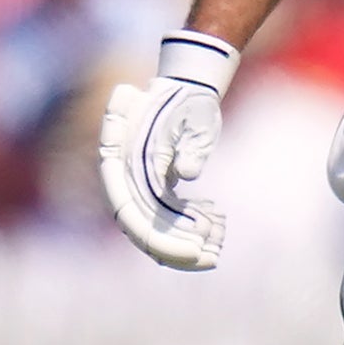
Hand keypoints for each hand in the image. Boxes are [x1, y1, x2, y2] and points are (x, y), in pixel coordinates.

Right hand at [97, 33, 232, 270]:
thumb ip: (186, 144)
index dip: (161, 238)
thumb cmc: (188, 100)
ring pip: (158, 226)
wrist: (186, 86)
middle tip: (213, 258)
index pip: (132, 214)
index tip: (196, 247)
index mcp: (122, 163)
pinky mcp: (157, 186)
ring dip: (187, 239)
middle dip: (177, 248)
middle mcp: (124, 179)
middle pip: (144, 228)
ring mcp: (140, 184)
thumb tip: (185, 175)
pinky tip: (219, 219)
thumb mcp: (192, 118)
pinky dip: (193, 222)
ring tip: (221, 240)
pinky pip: (170, 214)